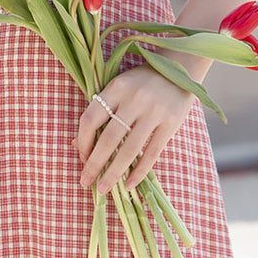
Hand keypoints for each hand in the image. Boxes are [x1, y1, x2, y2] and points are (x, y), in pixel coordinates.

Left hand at [73, 64, 196, 193]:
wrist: (180, 69)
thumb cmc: (141, 82)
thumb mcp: (118, 88)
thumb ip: (100, 111)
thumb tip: (77, 146)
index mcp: (116, 87)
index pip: (90, 119)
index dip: (83, 142)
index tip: (82, 158)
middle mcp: (134, 99)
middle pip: (108, 138)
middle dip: (94, 164)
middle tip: (85, 181)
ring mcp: (154, 111)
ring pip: (129, 150)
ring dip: (114, 173)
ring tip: (103, 188)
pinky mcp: (171, 123)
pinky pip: (152, 153)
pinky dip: (139, 172)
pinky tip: (129, 185)